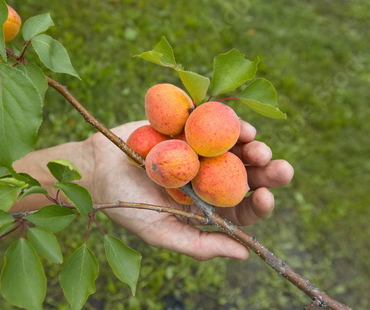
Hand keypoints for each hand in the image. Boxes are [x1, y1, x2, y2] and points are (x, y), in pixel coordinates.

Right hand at [85, 120, 293, 260]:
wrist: (97, 168)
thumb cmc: (124, 204)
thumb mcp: (160, 231)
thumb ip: (199, 244)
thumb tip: (243, 254)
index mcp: (205, 207)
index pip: (241, 210)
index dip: (260, 206)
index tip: (266, 197)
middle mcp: (207, 178)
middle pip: (246, 177)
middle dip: (268, 173)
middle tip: (281, 168)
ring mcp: (200, 151)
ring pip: (236, 148)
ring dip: (253, 146)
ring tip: (258, 145)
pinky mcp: (189, 127)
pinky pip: (213, 124)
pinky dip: (229, 123)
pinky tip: (240, 126)